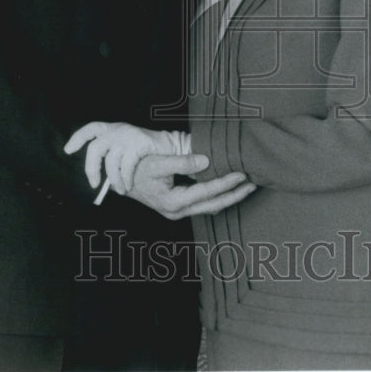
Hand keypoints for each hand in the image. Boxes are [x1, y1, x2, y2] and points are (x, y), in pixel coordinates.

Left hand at [64, 121, 178, 193]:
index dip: (77, 138)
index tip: (68, 150)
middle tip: (94, 184)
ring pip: (111, 161)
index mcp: (112, 129)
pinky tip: (129, 185)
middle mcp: (118, 129)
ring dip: (114, 180)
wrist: (171, 147)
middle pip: (95, 148)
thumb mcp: (125, 149)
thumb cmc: (146, 152)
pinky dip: (126, 178)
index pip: (90, 129)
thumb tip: (97, 178)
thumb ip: (111, 155)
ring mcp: (128, 135)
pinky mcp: (139, 142)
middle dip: (91, 169)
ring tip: (120, 190)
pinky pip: (126, 165)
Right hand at [128, 153, 256, 219]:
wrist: (115, 180)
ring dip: (229, 195)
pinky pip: (203, 202)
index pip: (207, 192)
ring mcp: (177, 211)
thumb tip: (206, 160)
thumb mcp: (156, 163)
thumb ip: (181, 162)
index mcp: (173, 202)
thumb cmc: (133, 169)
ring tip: (247, 184)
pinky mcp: (177, 206)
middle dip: (236, 194)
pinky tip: (227, 185)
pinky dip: (217, 194)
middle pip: (214, 204)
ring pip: (210, 205)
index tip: (243, 172)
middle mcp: (177, 211)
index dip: (227, 182)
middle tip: (255, 182)